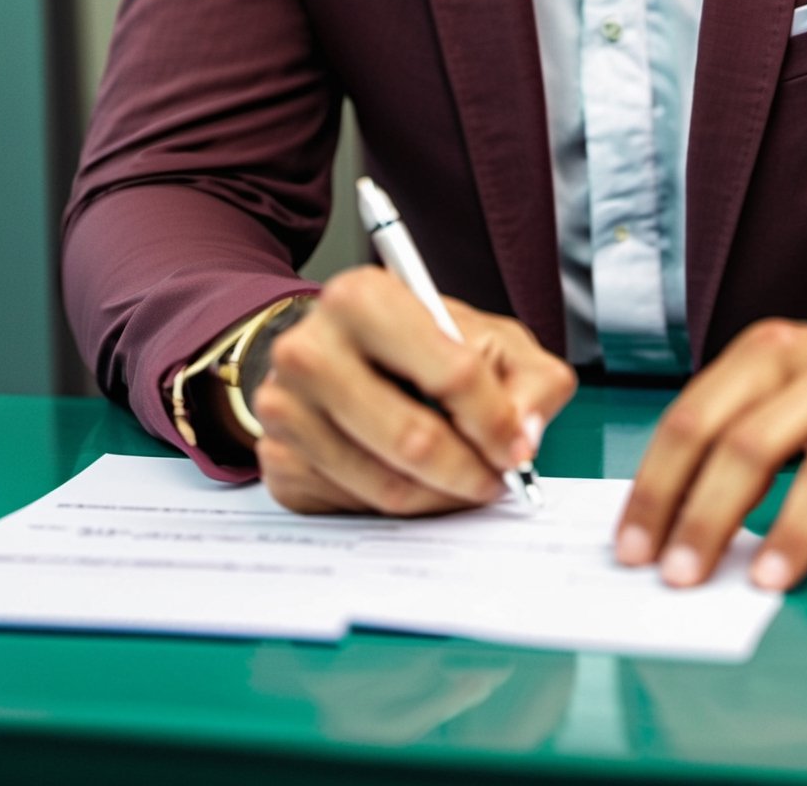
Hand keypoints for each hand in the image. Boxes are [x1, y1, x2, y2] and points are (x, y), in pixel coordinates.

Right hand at [252, 268, 574, 515]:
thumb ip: (529, 380)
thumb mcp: (486, 339)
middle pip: (413, 438)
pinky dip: (398, 507)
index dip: (497, 422)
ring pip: (386, 485)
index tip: (517, 449)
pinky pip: (355, 507)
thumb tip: (525, 437)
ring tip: (461, 482)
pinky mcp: (277, 460)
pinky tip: (413, 481)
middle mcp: (310, 348)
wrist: (337, 350)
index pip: (452, 372)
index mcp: (363, 298)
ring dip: (439, 498)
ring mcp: (285, 408)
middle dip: (469, 471)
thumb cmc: (417, 342)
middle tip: (494, 481)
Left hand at [615, 312, 806, 603]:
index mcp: (777, 350)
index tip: (633, 546)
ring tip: (764, 584)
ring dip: (792, 532)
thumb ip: (740, 429)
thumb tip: (667, 514)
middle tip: (679, 575)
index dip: (659, 484)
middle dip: (707, 515)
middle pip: (753, 442)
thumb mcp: (793, 384)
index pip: (698, 416)